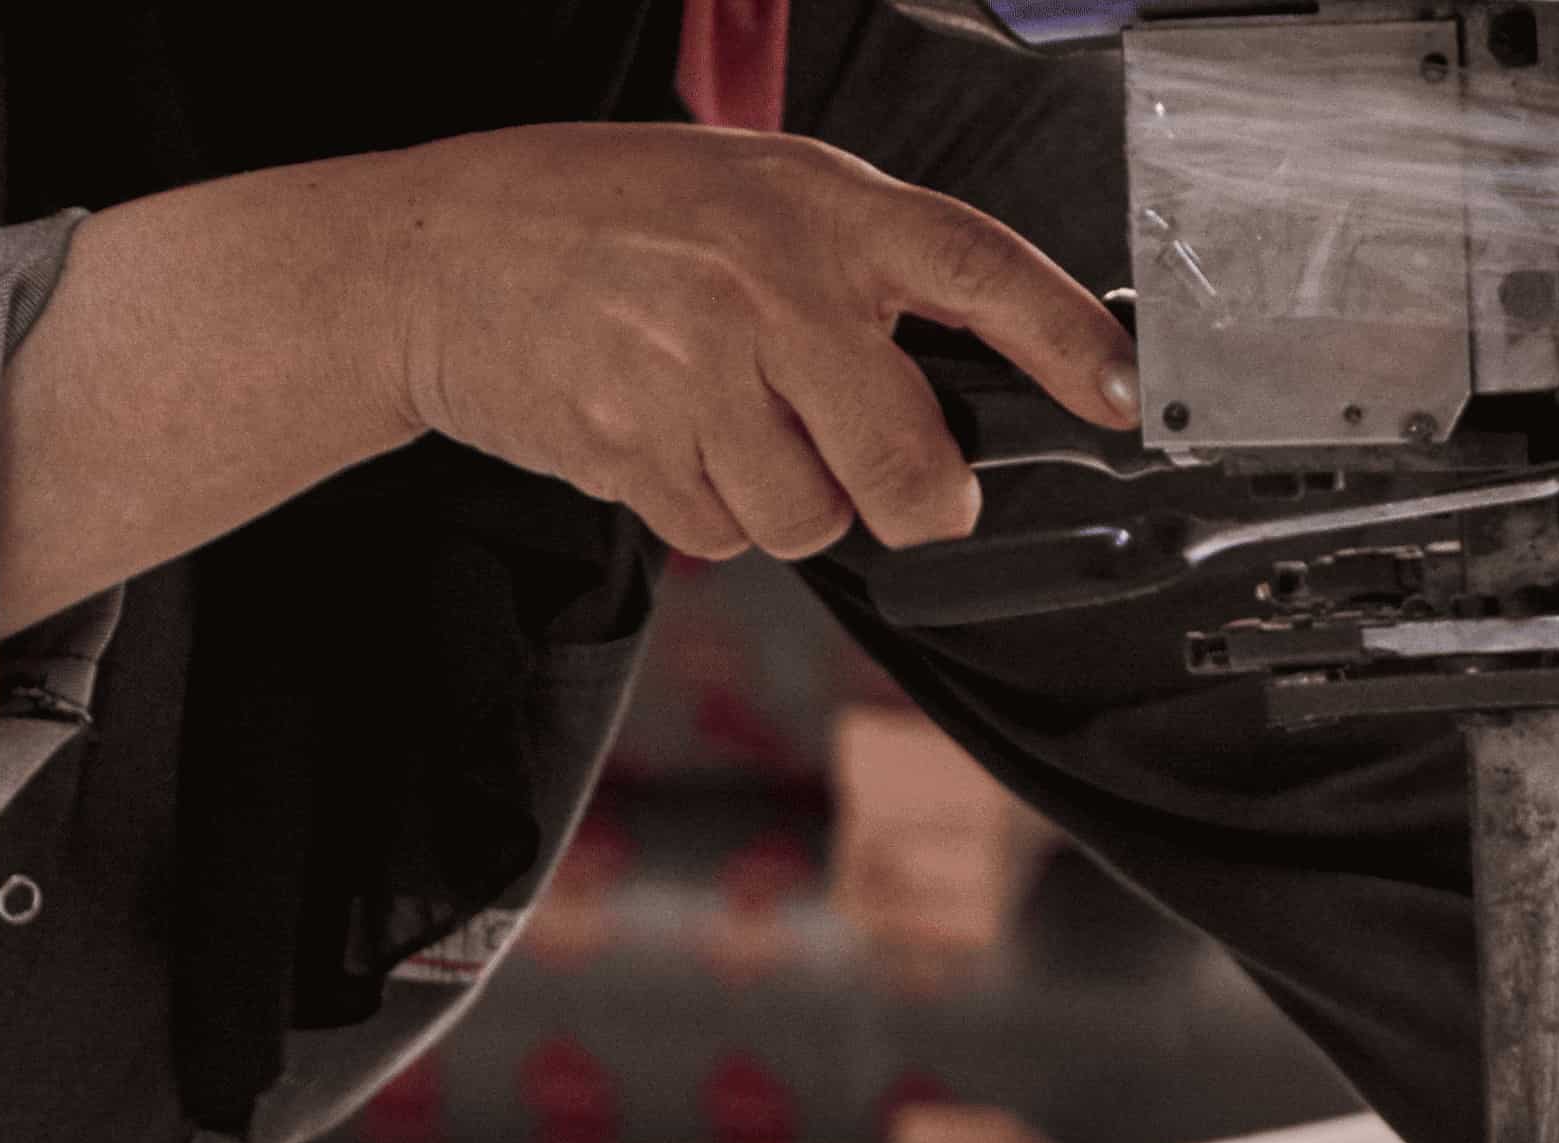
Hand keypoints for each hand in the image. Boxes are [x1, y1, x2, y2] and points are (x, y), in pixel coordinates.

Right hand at [374, 124, 1138, 559]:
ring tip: (737, 423)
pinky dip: (710, 510)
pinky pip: (723, 536)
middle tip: (903, 484)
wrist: (438, 254)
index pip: (977, 268)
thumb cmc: (613, 218)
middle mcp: (767, 290)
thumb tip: (979, 376)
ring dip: (793, 502)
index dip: (1064, 340)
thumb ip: (861, 268)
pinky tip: (669, 436)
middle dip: (917, 501)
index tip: (1120, 394)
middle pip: (905, 469)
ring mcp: (696, 376)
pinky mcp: (635, 450)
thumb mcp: (753, 191)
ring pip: (813, 521)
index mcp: (815, 208)